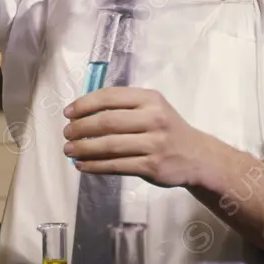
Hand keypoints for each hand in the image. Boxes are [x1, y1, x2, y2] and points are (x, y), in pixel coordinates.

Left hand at [63, 87, 210, 188]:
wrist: (196, 156)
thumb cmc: (167, 129)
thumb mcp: (153, 108)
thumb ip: (124, 106)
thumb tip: (82, 112)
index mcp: (150, 99)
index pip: (110, 96)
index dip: (85, 104)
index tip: (68, 113)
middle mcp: (154, 118)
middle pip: (107, 122)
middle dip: (81, 128)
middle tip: (66, 133)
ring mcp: (154, 143)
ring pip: (109, 145)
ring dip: (84, 148)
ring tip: (68, 150)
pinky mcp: (152, 166)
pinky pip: (116, 165)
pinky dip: (95, 166)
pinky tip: (82, 165)